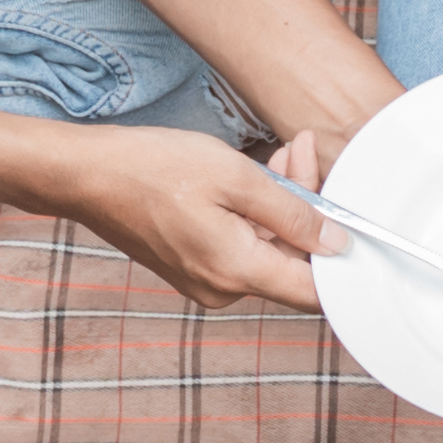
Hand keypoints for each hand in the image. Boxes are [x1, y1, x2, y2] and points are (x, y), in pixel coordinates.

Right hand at [43, 118, 330, 310]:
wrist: (86, 175)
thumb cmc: (152, 168)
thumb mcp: (235, 177)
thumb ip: (293, 213)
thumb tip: (337, 243)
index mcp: (236, 271)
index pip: (315, 292)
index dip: (343, 261)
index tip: (356, 220)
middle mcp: (223, 289)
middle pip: (292, 263)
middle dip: (307, 208)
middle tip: (300, 150)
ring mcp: (205, 282)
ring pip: (267, 250)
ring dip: (281, 206)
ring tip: (277, 155)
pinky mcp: (193, 269)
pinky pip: (241, 247)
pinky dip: (253, 215)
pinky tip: (250, 178)